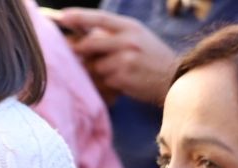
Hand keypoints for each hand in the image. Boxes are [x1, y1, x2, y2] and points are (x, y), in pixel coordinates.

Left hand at [59, 8, 177, 104]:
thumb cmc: (152, 58)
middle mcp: (128, 41)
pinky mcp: (124, 78)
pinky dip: (108, 82)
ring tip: (119, 71)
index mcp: (130, 27)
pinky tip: (124, 80)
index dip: (79, 17)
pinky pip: (104, 80)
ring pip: (96, 65)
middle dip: (80, 49)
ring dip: (100, 70)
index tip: (63, 16)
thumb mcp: (138, 37)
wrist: (175, 78)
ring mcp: (125, 60)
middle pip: (90, 43)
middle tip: (76, 52)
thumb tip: (83, 40)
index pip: (100, 19)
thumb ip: (114, 35)